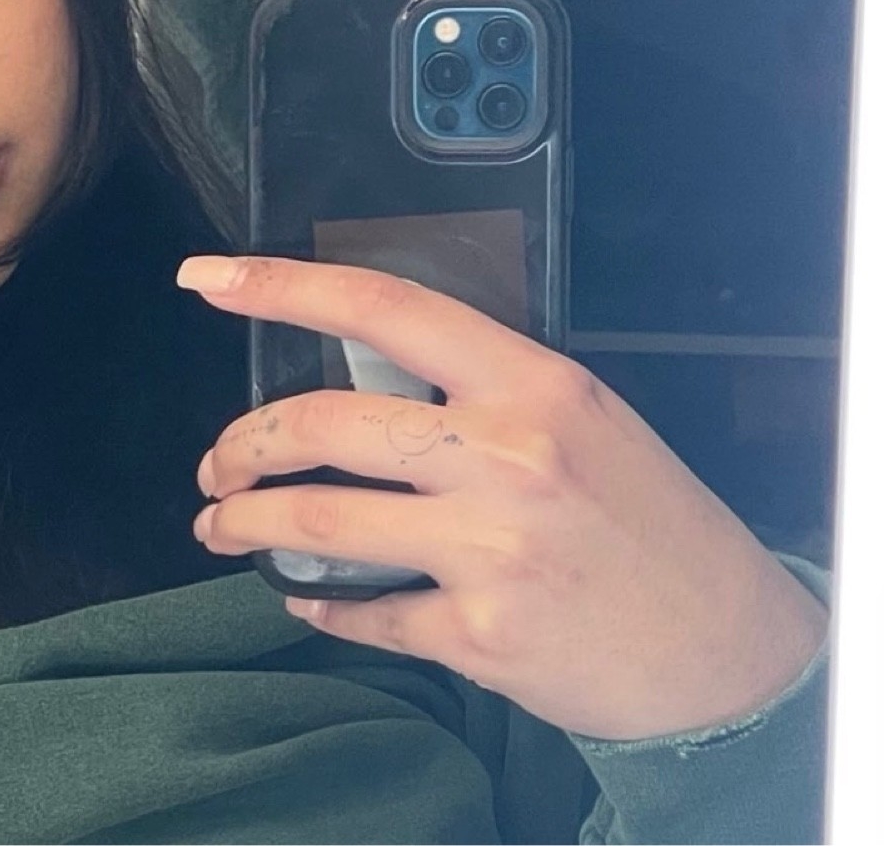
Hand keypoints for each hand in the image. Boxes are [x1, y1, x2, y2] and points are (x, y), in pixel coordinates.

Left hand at [178, 254, 827, 740]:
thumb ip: (475, 390)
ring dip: (249, 524)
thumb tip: (357, 372)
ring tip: (223, 526)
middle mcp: (505, 456)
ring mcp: (490, 549)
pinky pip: (364, 612)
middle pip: (322, 424)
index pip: (380, 307)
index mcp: (529, 383)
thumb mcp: (578, 418)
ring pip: (318, 524)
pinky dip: (321, 605)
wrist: (728, 654)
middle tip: (215, 462)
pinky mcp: (481, 636)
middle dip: (242, 444)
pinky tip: (309, 598)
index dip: (279, 287)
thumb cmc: (648, 523)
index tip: (206, 280)